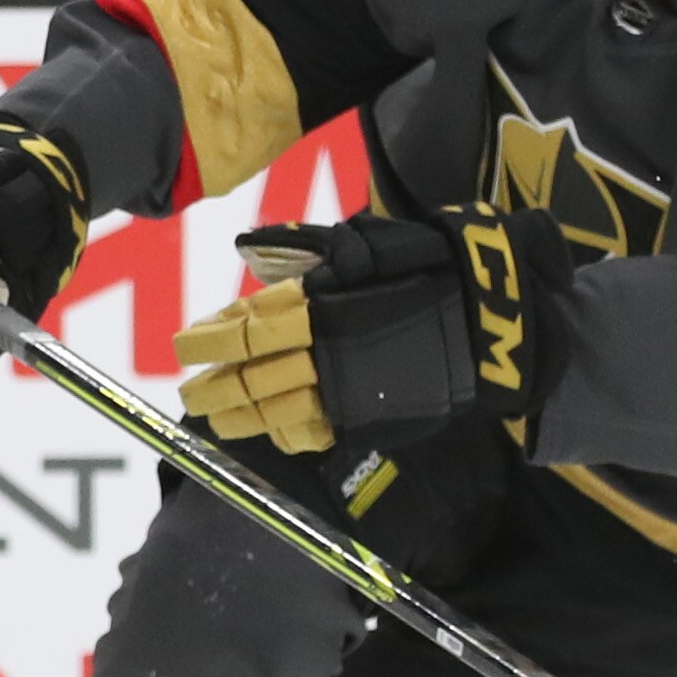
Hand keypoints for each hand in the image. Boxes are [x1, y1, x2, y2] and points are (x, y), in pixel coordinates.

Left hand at [176, 208, 573, 454]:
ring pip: (274, 408)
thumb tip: (250, 250)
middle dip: (213, 384)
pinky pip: (313, 430)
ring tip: (213, 416)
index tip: (189, 343)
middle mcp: (324, 347)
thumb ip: (304, 251)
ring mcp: (344, 386)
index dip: (213, 337)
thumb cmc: (424, 268)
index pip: (249, 324)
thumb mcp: (363, 244)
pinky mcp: (367, 415)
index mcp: (320, 301)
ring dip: (237, 414)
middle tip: (189, 392)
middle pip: (251, 372)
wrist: (487, 318)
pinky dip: (284, 433)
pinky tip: (266, 431)